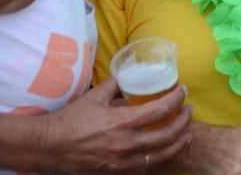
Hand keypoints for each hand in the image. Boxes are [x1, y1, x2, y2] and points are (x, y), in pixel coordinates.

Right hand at [47, 77, 191, 173]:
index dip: (176, 99)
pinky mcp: (117, 172)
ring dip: (177, 144)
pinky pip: (145, 167)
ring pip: (160, 155)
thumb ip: (115, 85)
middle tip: (189, 111)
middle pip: (166, 135)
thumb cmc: (71, 119)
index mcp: (122, 122)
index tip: (182, 91)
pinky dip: (158, 158)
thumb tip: (127, 75)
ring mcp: (123, 162)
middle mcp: (126, 144)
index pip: (159, 110)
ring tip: (187, 135)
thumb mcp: (94, 96)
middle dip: (183, 122)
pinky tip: (163, 151)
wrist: (51, 146)